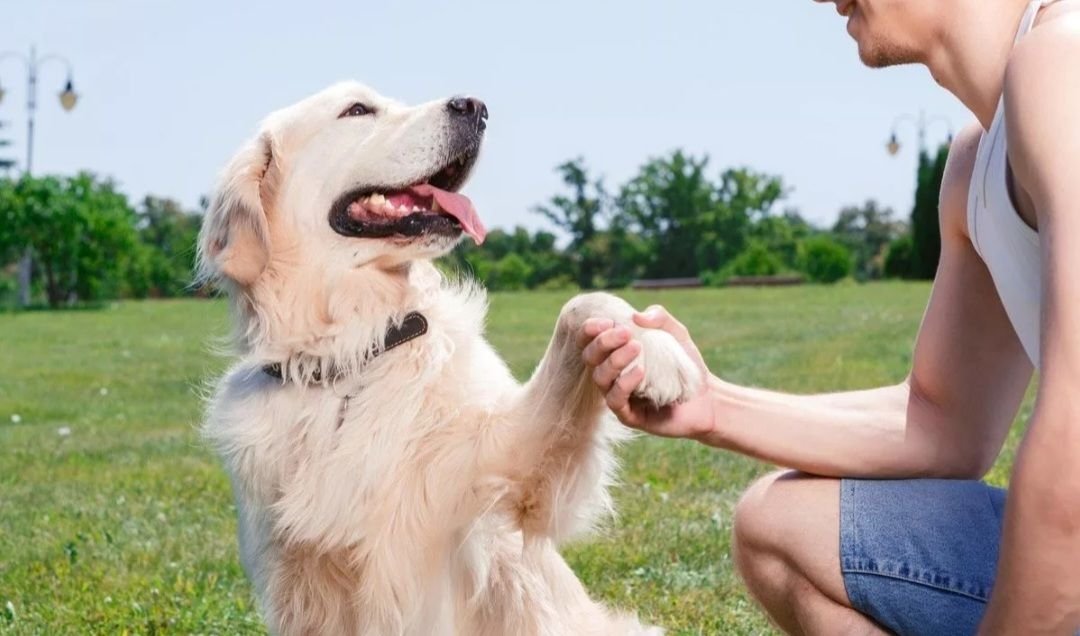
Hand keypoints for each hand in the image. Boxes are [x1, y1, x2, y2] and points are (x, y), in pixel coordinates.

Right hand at [578, 305, 715, 439]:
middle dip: (603, 342)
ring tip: (637, 347)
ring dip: (615, 360)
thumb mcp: (677, 334)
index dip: (590, 330)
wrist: (707, 398)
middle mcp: (612, 375)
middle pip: (590, 357)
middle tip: (626, 333)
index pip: (589, 341)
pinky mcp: (628, 415)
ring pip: (599, 378)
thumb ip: (660, 318)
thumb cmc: (686, 365)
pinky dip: (624, 383)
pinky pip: (615, 400)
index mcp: (615, 354)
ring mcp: (618, 396)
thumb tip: (636, 316)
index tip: (608, 321)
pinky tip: (641, 371)